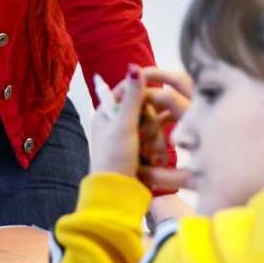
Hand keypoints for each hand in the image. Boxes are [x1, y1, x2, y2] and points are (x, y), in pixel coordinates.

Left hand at [90, 65, 193, 192]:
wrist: (118, 195)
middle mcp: (116, 123)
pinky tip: (156, 160)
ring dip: (156, 139)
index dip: (142, 92)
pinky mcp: (141, 151)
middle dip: (150, 124)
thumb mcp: (124, 125)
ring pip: (154, 125)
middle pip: (145, 108)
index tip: (156, 96)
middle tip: (144, 138)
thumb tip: (134, 66)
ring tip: (150, 154)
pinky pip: (157, 141)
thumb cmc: (115, 159)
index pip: (127, 89)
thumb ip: (132, 97)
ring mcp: (130, 138)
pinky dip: (158, 150)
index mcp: (106, 113)